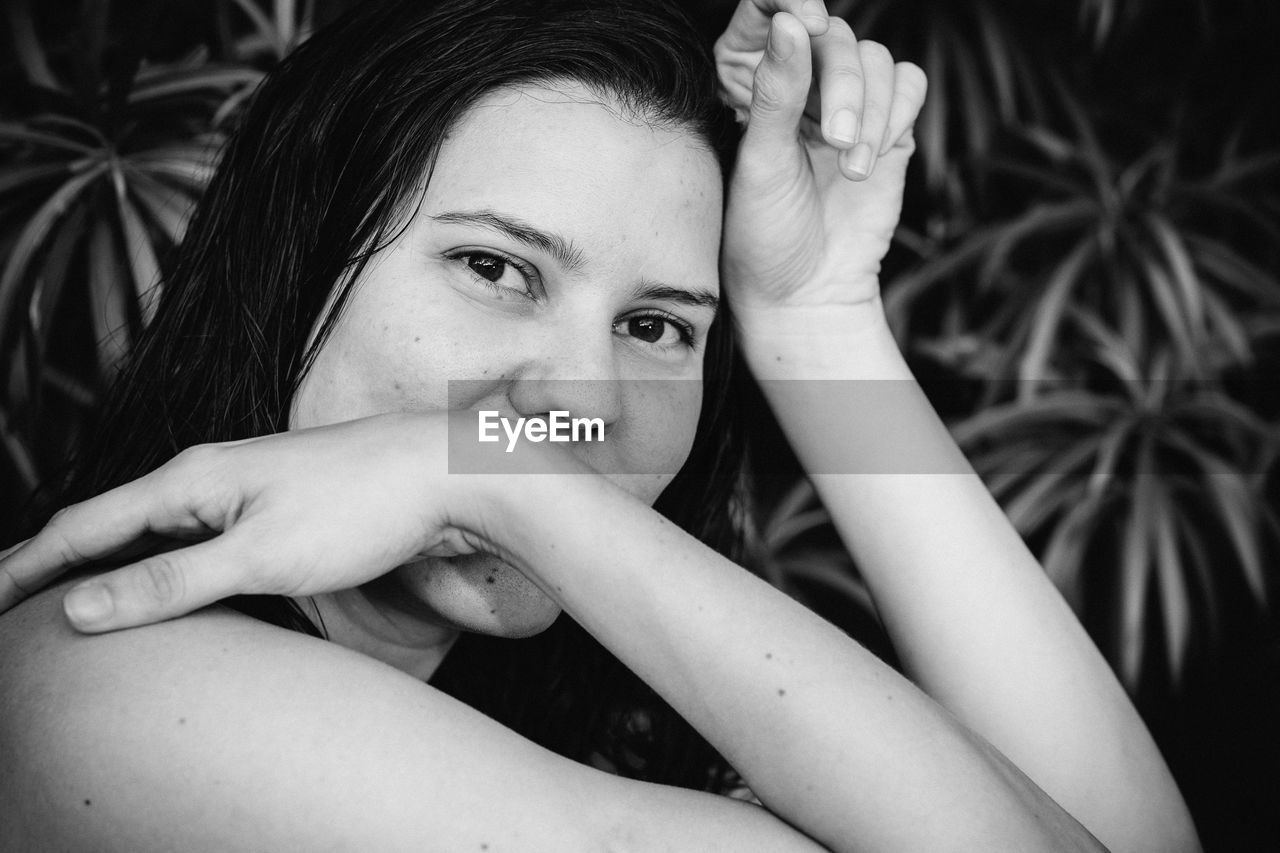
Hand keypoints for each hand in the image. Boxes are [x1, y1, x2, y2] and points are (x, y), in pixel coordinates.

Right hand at [0, 412, 530, 631]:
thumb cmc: (361, 505)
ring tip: (70, 598)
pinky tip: (165, 580)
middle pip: (110, 524)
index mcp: (190, 480)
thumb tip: (80, 606)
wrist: (443, 471)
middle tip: (10, 603)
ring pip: (154, 529)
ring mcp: (244, 487)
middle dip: (57, 563)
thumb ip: (172, 582)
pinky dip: (162, 561)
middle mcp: (209, 475)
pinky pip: (196, 534)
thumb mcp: (260, 554)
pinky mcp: (276, 503)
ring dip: (109, 563)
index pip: (83, 527)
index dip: (27, 566)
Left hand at [715, 1, 926, 312]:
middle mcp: (800, 85)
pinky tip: (875, 158)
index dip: (790, 1)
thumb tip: (793, 21)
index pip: (768, 12)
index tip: (810, 20)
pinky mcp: (888, 127)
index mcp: (750, 84)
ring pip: (877, 60)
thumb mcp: (761, 161)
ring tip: (851, 168)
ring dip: (871, 111)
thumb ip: (777, 91)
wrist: (809, 290)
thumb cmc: (765, 233)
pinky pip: (908, 85)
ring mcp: (847, 104)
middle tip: (834, 142)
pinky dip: (898, 113)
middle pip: (838, 38)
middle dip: (843, 87)